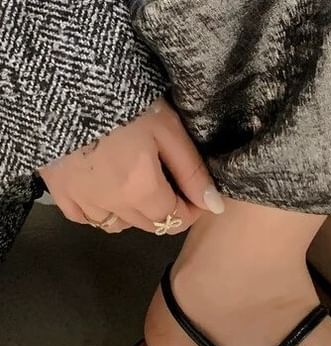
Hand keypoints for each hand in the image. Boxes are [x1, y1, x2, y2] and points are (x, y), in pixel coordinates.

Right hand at [38, 97, 224, 233]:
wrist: (59, 78)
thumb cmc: (122, 98)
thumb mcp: (168, 129)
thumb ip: (191, 172)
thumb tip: (214, 207)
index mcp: (141, 190)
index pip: (176, 219)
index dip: (191, 209)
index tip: (194, 191)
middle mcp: (112, 204)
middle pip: (149, 224)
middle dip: (166, 210)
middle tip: (168, 181)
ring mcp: (82, 200)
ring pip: (118, 225)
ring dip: (134, 214)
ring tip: (138, 185)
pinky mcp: (59, 191)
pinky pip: (85, 218)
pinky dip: (100, 212)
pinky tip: (107, 191)